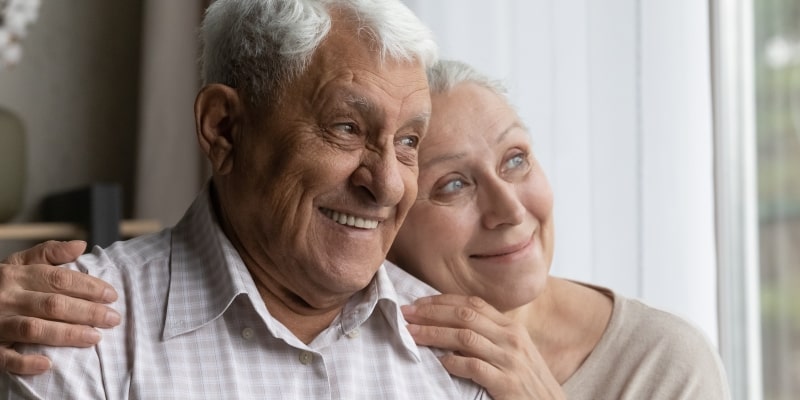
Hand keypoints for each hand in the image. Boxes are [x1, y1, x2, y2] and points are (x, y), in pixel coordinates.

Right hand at [0, 240, 119, 374]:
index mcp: (16, 275)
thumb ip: (48, 252)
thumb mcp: (18, 262)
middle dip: (87, 312)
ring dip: (67, 334)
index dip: (88, 287)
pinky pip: (5, 357)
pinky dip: (25, 362)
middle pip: (53, 304)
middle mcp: (7, 297)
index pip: (59, 279)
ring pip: (34, 329)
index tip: (112, 295)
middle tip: (113, 318)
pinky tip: (48, 364)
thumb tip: (80, 245)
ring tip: (95, 337)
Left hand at [402, 294, 564, 399]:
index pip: (473, 304)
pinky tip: (439, 362)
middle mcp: (512, 339)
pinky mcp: (507, 384)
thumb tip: (451, 327)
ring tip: (412, 334)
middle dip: (431, 313)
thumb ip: (489, 337)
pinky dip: (454, 363)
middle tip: (406, 314)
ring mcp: (510, 361)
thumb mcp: (514, 352)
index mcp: (512, 328)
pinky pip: (474, 367)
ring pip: (465, 338)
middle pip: (465, 316)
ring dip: (434, 334)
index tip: (419, 302)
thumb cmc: (528, 382)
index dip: (443, 300)